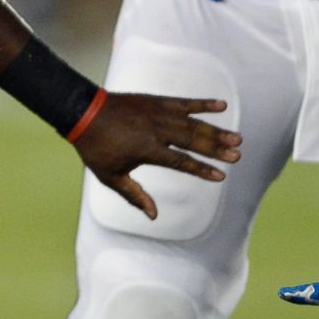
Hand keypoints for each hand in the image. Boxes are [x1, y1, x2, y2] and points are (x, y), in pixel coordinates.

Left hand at [71, 93, 240, 219]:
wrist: (81, 112)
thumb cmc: (95, 147)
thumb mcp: (110, 176)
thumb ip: (134, 195)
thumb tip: (153, 216)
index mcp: (146, 149)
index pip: (180, 162)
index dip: (201, 170)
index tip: (221, 176)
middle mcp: (156, 130)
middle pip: (192, 141)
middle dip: (216, 149)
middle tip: (238, 155)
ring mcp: (157, 113)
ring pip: (192, 123)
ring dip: (216, 130)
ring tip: (237, 138)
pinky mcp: (156, 101)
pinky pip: (183, 102)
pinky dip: (202, 104)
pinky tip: (222, 106)